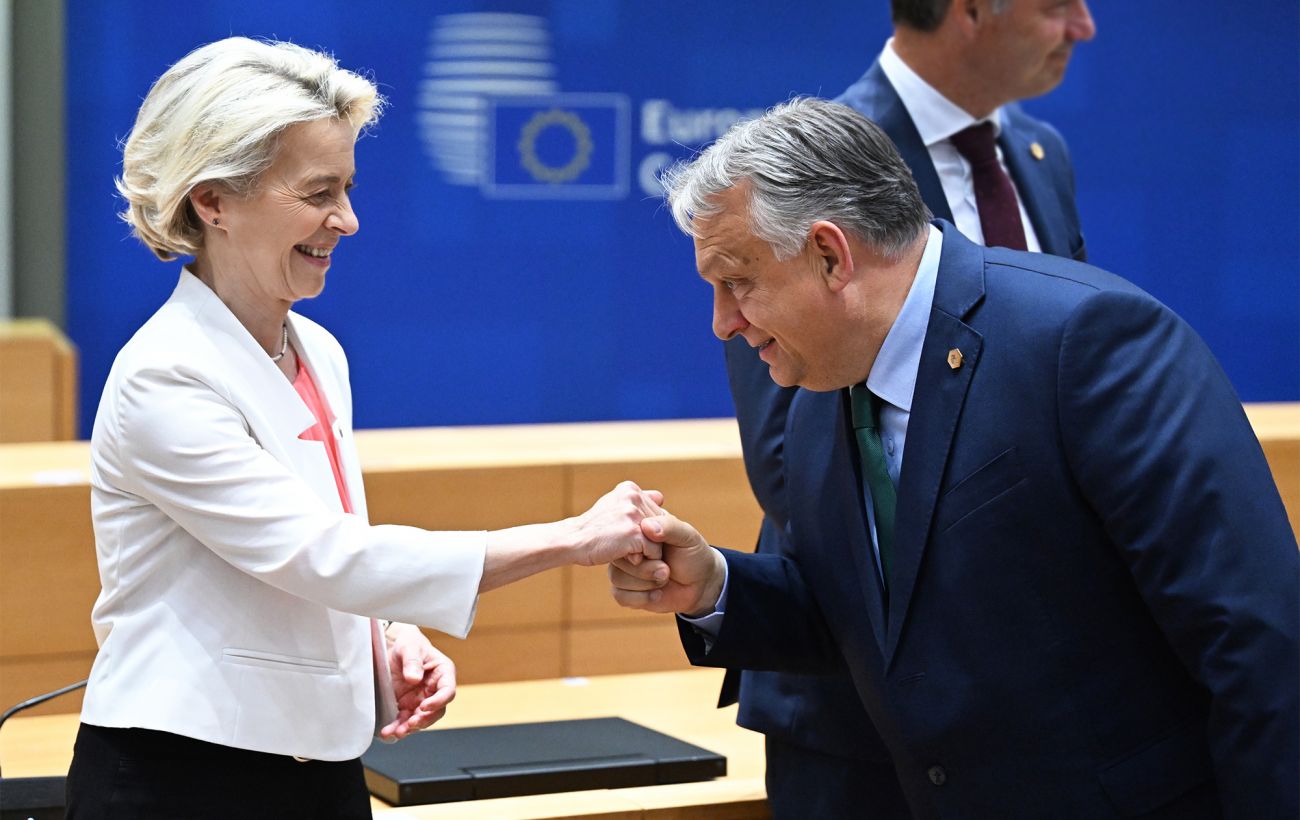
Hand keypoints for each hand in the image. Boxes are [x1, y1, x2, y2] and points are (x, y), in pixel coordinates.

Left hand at [379, 623, 455, 740]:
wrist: (392, 647)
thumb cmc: (408, 643)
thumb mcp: (409, 646)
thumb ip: (412, 661)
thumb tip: (414, 679)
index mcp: (443, 673)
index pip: (447, 691)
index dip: (438, 701)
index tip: (423, 706)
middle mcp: (435, 689)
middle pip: (436, 711)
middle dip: (423, 720)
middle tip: (410, 724)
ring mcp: (421, 699)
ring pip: (420, 720)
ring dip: (409, 728)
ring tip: (396, 732)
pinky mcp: (407, 706)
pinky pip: (404, 720)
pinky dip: (397, 728)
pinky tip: (388, 731)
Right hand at [570, 481, 665, 566]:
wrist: (572, 541)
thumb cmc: (593, 529)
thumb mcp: (612, 507)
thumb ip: (636, 502)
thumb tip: (661, 497)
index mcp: (629, 489)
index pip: (656, 513)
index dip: (645, 531)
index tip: (626, 535)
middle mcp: (633, 496)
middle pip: (661, 526)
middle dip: (648, 540)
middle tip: (626, 545)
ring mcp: (633, 514)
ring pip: (659, 540)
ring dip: (646, 552)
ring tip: (625, 551)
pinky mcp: (634, 532)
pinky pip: (654, 552)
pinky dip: (643, 560)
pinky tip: (626, 557)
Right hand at [609, 511, 725, 616]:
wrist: (701, 585)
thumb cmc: (694, 555)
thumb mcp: (687, 536)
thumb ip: (669, 526)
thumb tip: (646, 526)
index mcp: (639, 529)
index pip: (621, 532)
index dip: (636, 546)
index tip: (657, 552)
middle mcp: (628, 549)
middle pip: (617, 558)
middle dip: (645, 569)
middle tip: (666, 569)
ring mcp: (625, 569)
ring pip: (617, 577)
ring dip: (646, 583)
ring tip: (664, 579)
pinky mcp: (625, 590)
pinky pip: (619, 595)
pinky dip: (642, 598)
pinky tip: (657, 593)